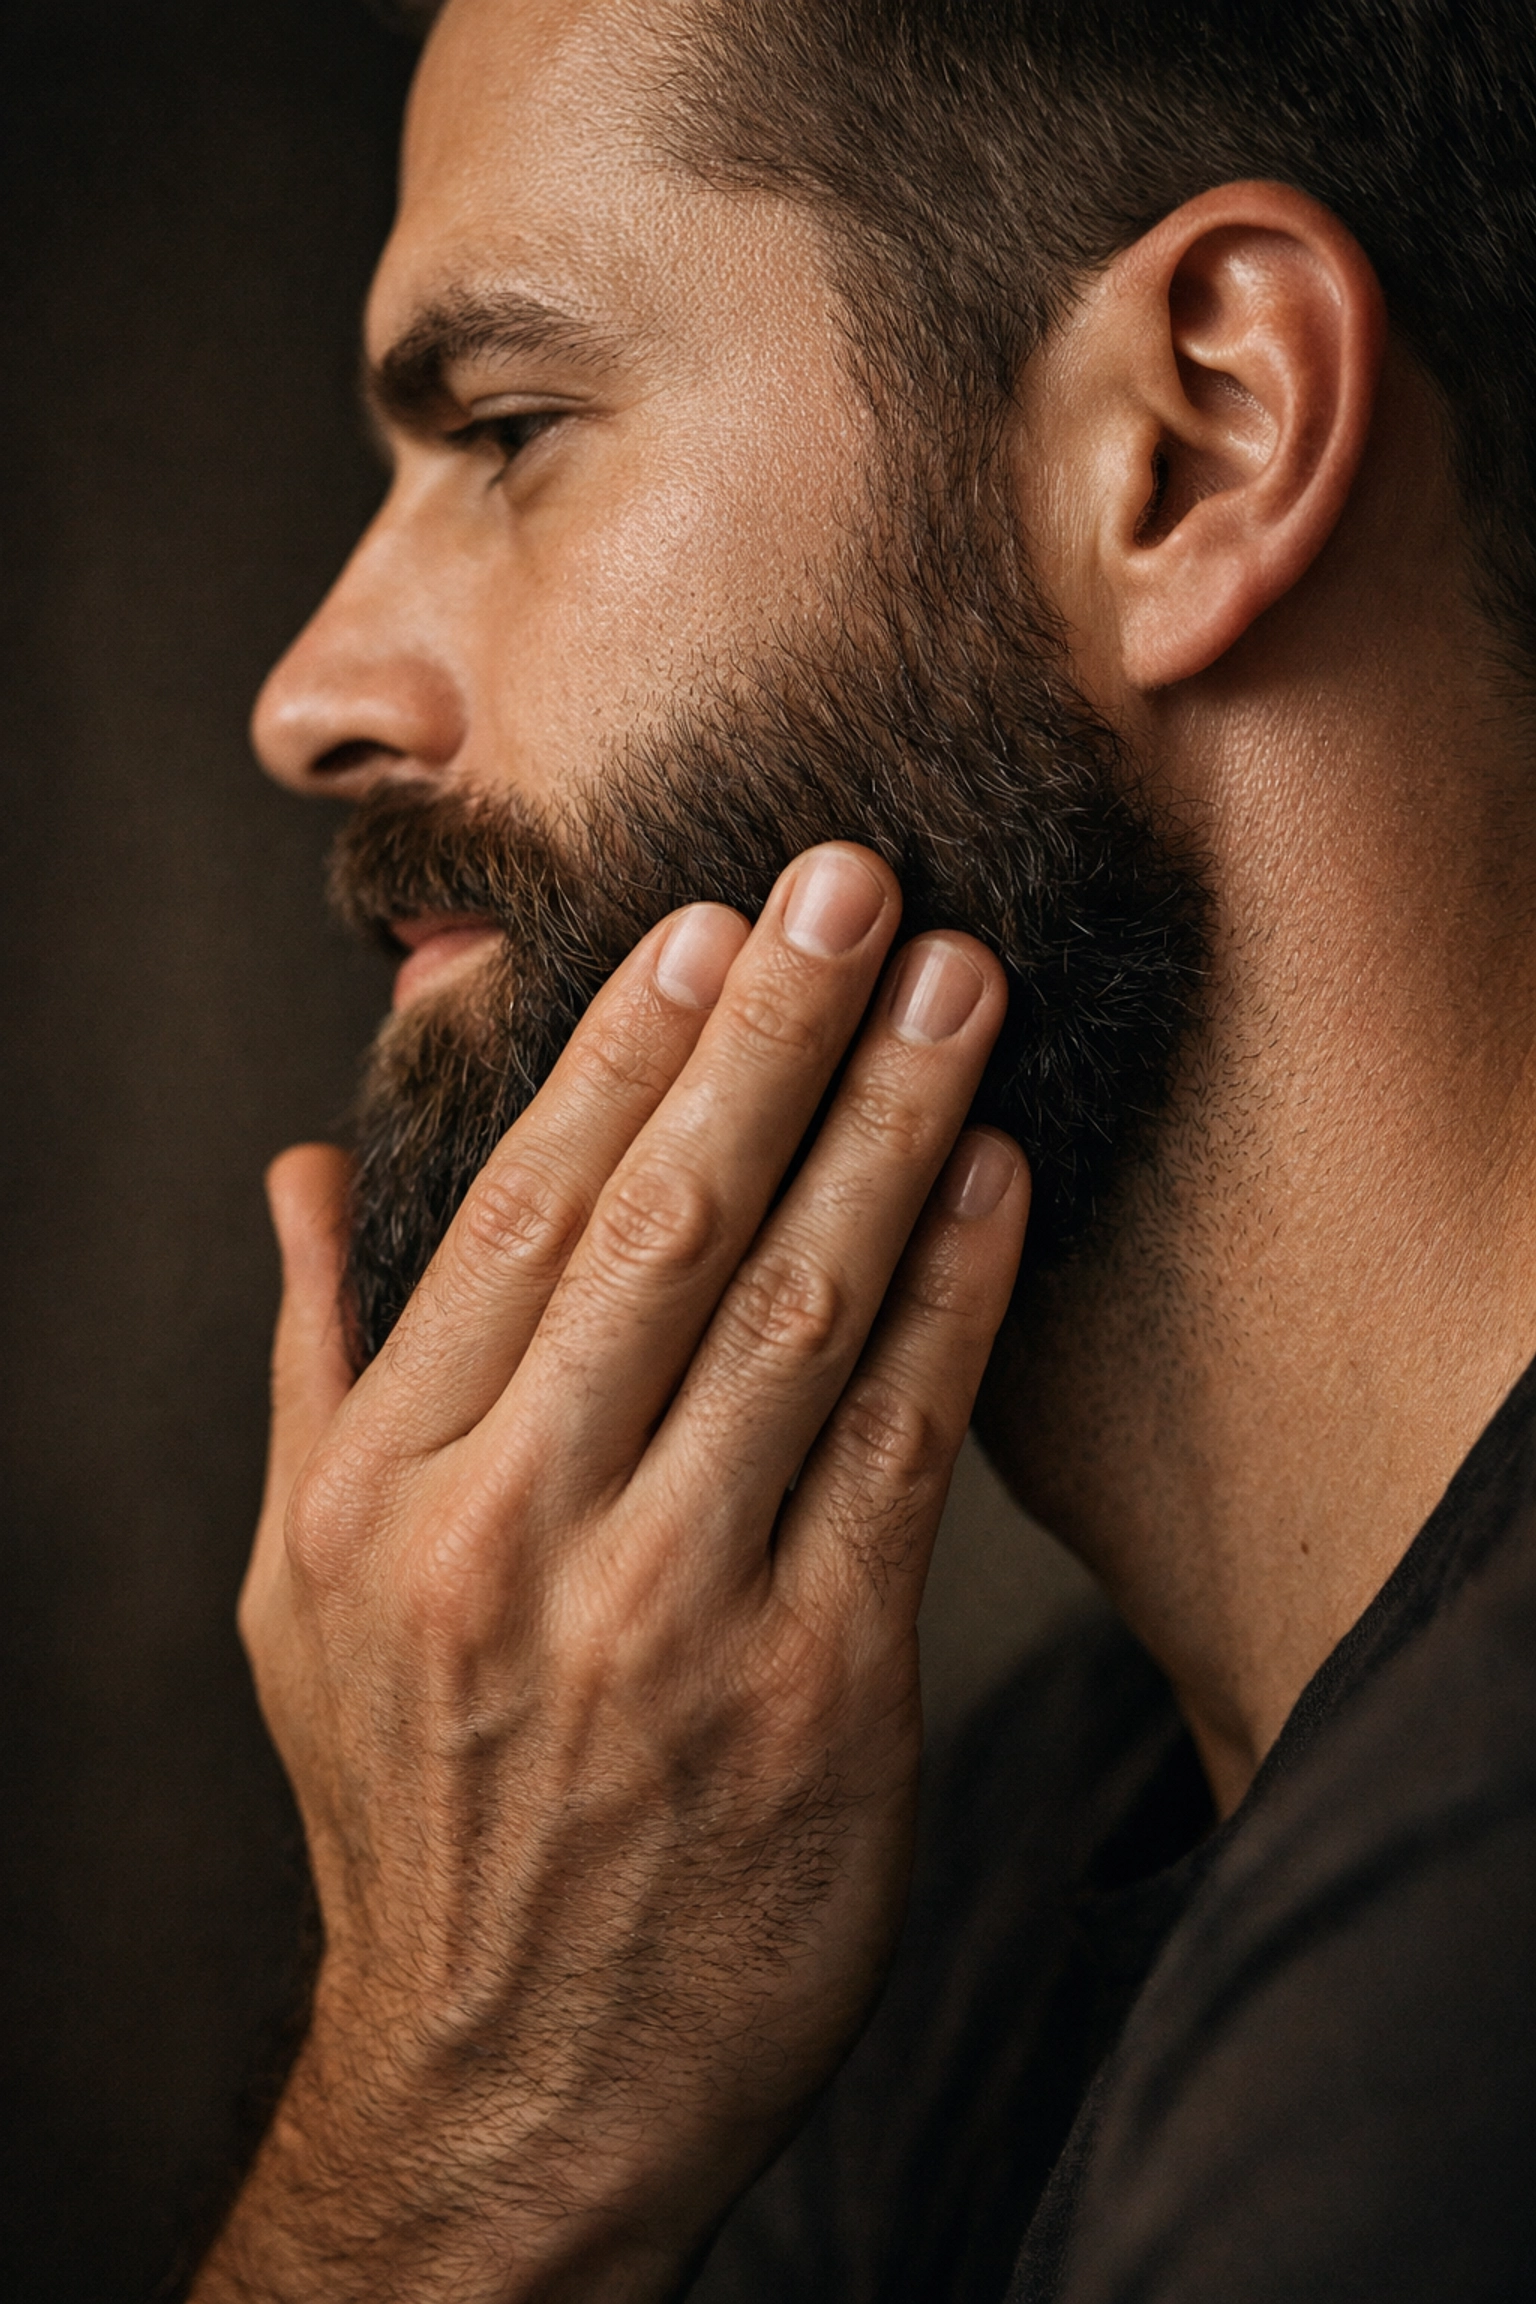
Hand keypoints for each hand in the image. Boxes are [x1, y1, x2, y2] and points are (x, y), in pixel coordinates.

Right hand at [197, 843, 1026, 2302]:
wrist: (511, 2082)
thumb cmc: (411, 1805)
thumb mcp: (299, 1590)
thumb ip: (311, 1362)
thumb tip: (297, 1168)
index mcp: (392, 1488)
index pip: (521, 1216)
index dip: (624, 1053)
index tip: (700, 929)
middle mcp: (524, 1530)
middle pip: (673, 1223)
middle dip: (775, 1030)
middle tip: (853, 881)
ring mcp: (676, 1611)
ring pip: (804, 1306)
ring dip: (891, 1121)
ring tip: (955, 982)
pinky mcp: (819, 1690)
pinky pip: (904, 1446)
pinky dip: (956, 1294)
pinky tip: (996, 1177)